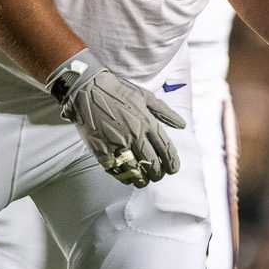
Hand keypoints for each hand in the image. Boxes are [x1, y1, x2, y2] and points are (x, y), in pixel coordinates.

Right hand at [45, 49, 184, 186]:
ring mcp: (117, 143)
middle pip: (152, 163)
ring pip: (136, 171)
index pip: (166, 148)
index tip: (173, 169)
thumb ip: (165, 112)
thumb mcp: (145, 96)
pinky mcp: (101, 149)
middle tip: (158, 175)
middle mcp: (135, 134)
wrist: (87, 88)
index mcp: (147, 121)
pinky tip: (128, 177)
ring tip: (144, 181)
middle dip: (158, 173)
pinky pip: (116, 170)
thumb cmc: (117, 90)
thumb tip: (182, 125)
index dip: (172, 162)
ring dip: (142, 179)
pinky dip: (124, 177)